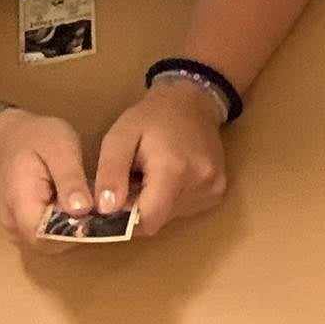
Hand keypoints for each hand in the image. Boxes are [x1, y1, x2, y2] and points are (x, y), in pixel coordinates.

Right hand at [0, 108, 93, 248]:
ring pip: (49, 241)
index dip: (76, 233)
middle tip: (103, 209)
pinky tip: (81, 206)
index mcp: (21, 204)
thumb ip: (70, 180)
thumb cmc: (35, 136)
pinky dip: (66, 224)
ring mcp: (16, 225)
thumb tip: (82, 210)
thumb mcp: (60, 148)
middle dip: (79, 232)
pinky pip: (46, 233)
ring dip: (74, 229)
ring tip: (94, 205)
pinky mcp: (23, 222)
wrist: (7, 133)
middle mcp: (13, 223)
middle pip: (50, 244)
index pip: (47, 238)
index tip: (102, 216)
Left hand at [93, 79, 227, 237]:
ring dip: (155, 203)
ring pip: (171, 216)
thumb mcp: (119, 137)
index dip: (126, 221)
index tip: (114, 204)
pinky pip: (185, 208)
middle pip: (159, 219)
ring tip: (150, 176)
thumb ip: (110, 173)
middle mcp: (200, 183)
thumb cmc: (151, 117)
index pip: (149, 220)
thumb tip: (106, 209)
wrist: (192, 102)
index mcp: (174, 170)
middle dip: (138, 209)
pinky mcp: (218, 191)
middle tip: (131, 182)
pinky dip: (171, 200)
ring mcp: (213, 188)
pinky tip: (169, 177)